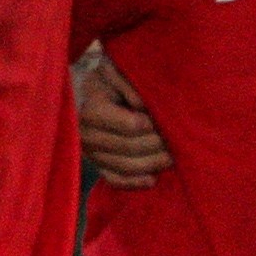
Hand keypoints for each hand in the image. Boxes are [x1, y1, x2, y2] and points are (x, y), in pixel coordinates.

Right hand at [74, 44, 170, 185]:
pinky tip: (152, 179)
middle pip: (129, 148)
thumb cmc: (102, 80)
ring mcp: (89, 153)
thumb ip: (128, 85)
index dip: (152, 126)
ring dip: (151, 164)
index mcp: (92, 111)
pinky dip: (134, 182)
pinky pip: (114, 179)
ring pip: (124, 166)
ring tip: (172, 158)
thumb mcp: (112, 72)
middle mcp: (86, 136)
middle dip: (157, 146)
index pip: (130, 126)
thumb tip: (142, 106)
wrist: (78, 93)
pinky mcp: (94, 164)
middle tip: (177, 141)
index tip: (164, 121)